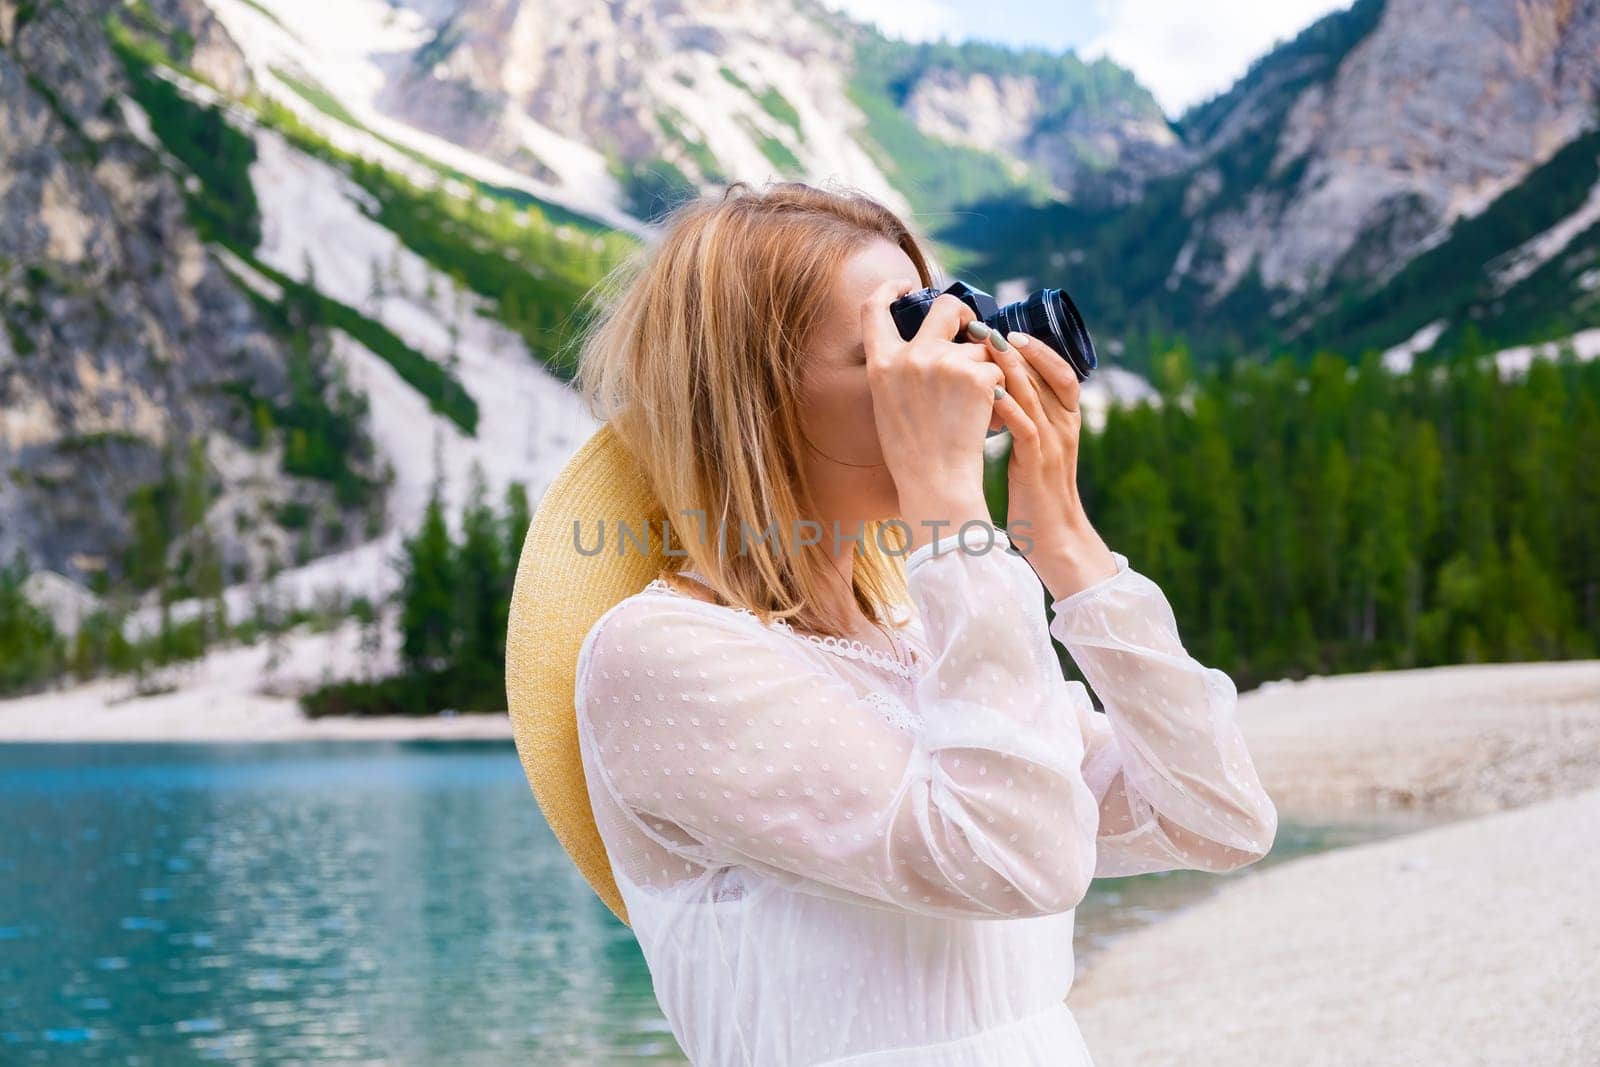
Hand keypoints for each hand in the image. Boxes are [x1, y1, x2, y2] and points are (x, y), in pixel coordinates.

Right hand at [861, 278, 1003, 553]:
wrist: (937, 485)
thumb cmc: (914, 458)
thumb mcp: (889, 407)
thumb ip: (901, 371)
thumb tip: (931, 344)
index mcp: (881, 365)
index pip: (873, 310)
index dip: (890, 290)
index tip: (906, 285)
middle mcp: (909, 356)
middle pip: (945, 307)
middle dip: (965, 314)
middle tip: (973, 329)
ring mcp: (943, 362)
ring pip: (981, 346)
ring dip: (986, 369)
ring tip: (978, 409)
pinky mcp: (976, 374)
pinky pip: (998, 369)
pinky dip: (1001, 391)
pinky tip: (989, 418)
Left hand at [982, 328, 1118, 598]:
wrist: (1054, 538)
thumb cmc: (1036, 495)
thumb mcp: (1035, 452)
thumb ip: (1025, 423)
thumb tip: (998, 394)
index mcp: (1066, 421)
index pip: (1061, 372)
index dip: (1039, 349)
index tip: (1010, 331)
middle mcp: (1064, 426)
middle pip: (1047, 374)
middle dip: (1018, 349)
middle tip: (987, 328)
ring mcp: (1054, 444)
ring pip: (1036, 395)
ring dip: (1011, 368)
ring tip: (985, 346)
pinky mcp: (1038, 465)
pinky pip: (1026, 428)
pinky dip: (1007, 407)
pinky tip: (987, 391)